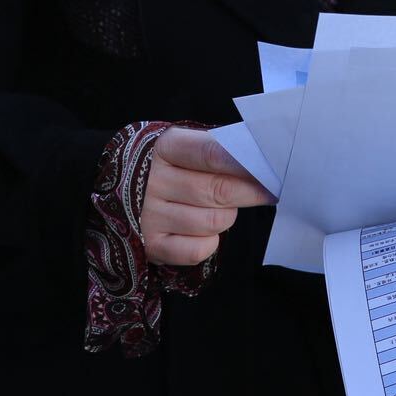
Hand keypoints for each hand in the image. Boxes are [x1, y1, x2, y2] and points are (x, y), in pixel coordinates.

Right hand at [140, 127, 274, 266]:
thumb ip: (220, 149)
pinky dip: (210, 242)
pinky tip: (204, 231)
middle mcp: (153, 180)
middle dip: (250, 193)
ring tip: (220, 207)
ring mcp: (150, 215)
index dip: (246, 163)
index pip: (212, 153)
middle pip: (218, 190)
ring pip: (213, 222)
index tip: (272, 170)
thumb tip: (263, 158)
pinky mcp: (150, 245)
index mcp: (166, 147)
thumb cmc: (173, 165)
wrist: (124, 189)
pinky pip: (198, 250)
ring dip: (227, 217)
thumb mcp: (188, 145)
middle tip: (266, 192)